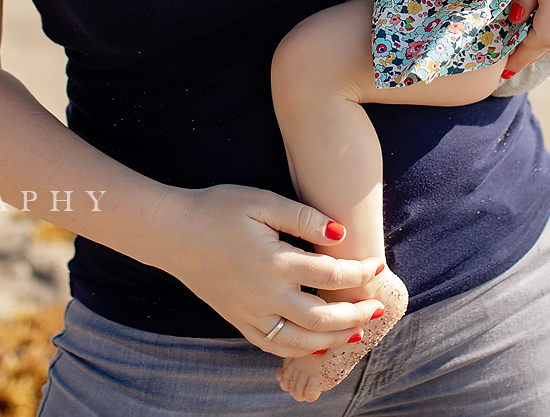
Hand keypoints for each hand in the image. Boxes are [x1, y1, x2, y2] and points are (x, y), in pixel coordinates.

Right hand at [149, 184, 388, 356]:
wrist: (171, 232)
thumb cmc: (216, 209)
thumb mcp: (261, 201)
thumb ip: (302, 216)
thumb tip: (339, 231)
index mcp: (275, 262)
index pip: (330, 273)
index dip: (359, 272)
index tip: (377, 266)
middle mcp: (265, 295)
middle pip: (322, 317)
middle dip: (356, 315)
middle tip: (378, 308)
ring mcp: (250, 313)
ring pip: (300, 340)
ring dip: (334, 339)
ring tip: (357, 333)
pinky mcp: (237, 320)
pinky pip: (273, 345)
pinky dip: (299, 349)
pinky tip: (315, 344)